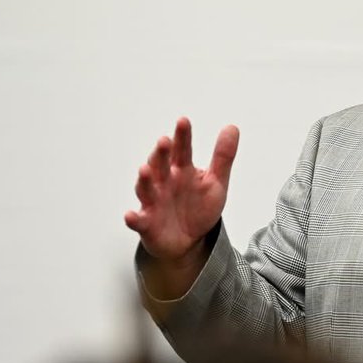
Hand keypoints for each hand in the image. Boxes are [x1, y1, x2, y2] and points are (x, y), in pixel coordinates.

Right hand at [124, 118, 238, 264]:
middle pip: (160, 165)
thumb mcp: (215, 183)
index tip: (184, 121)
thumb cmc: (199, 208)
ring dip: (144, 180)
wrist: (189, 241)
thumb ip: (223, 157)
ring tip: (144, 170)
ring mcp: (153, 202)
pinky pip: (138, 221)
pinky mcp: (147, 224)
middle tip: (164, 141)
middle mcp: (164, 182)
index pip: (182, 150)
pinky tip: (130, 215)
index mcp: (182, 170)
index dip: (182, 136)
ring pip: (145, 189)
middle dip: (161, 154)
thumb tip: (232, 127)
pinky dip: (133, 219)